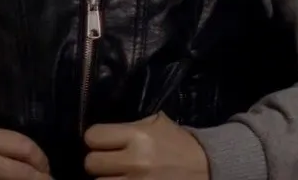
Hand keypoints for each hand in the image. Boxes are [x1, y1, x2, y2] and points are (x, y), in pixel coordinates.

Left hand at [83, 113, 208, 178]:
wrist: (206, 167)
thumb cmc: (178, 143)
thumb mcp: (157, 124)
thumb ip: (129, 125)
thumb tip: (103, 131)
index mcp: (137, 136)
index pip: (93, 136)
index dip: (96, 139)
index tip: (103, 141)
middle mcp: (134, 162)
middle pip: (91, 164)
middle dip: (98, 161)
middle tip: (109, 161)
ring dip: (107, 178)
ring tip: (118, 174)